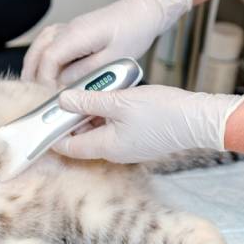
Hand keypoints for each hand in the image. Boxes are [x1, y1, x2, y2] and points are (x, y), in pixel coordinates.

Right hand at [21, 0, 191, 87]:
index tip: (48, 96)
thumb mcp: (112, 59)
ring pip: (40, 44)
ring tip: (32, 83)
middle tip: (32, 94)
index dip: (44, 80)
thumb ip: (85, 73)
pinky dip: (42, 55)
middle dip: (32, 73)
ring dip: (34, 63)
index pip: (49, 59)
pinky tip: (44, 68)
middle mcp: (69, 28)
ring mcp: (69, 27)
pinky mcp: (73, 29)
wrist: (143, 12)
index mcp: (77, 35)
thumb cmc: (133, 32)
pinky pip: (49, 41)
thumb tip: (64, 84)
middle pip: (38, 50)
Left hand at [53, 85, 243, 162]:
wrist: (198, 120)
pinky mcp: (137, 139)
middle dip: (72, 118)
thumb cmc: (163, 113)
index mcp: (105, 146)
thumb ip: (88, 101)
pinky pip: (114, 128)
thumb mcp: (120, 101)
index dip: (53, 133)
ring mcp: (127, 146)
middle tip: (68, 96)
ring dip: (91, 113)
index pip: (68, 146)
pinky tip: (112, 96)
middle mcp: (114, 151)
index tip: (44, 117)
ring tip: (92, 91)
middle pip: (81, 137)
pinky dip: (107, 114)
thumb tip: (62, 100)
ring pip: (98, 130)